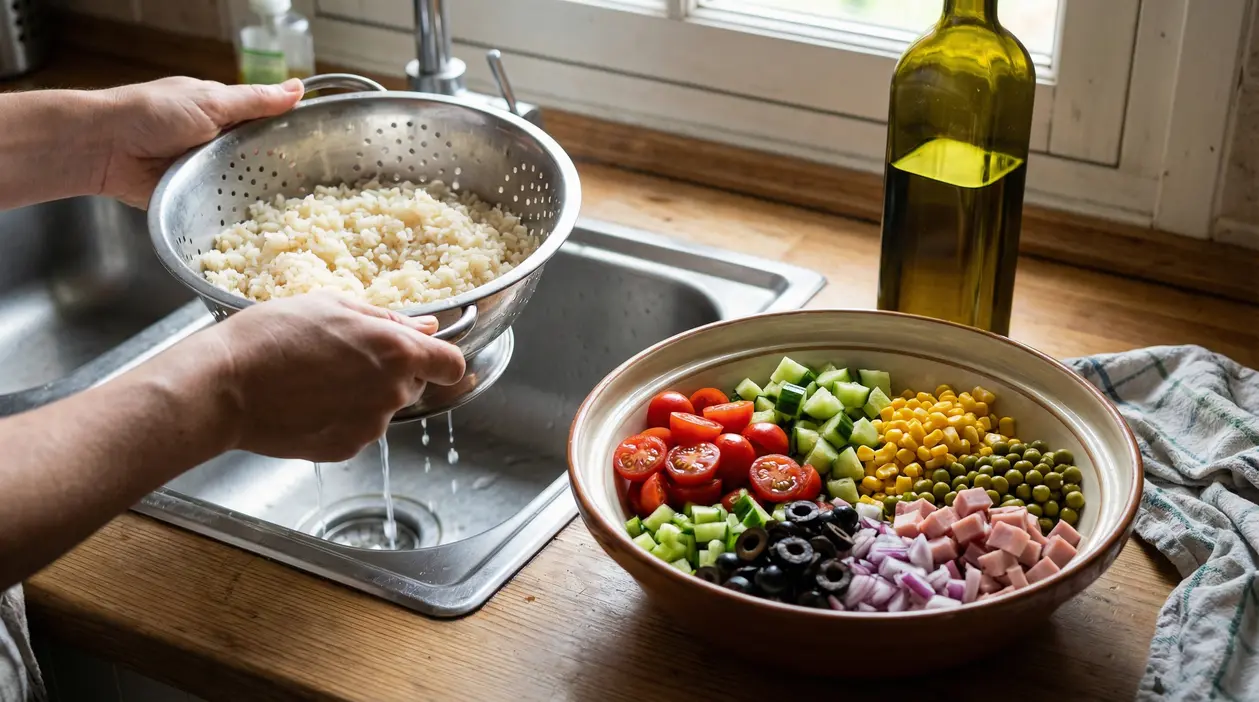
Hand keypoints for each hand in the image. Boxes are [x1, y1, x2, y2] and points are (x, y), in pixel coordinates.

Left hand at [100, 77, 304, 207]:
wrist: (104, 147)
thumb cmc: (151, 113)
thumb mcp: (211, 101)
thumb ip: (255, 101)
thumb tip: (298, 88)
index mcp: (222, 113)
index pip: (267, 122)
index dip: (292, 133)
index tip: (321, 147)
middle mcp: (216, 143)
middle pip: (259, 158)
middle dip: (280, 169)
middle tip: (314, 185)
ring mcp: (205, 171)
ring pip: (244, 185)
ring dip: (260, 195)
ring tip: (295, 210)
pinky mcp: (194, 198)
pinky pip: (221, 207)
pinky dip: (236, 213)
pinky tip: (262, 224)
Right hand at [205, 292, 465, 461]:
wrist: (223, 387)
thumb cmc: (271, 336)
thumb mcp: (331, 306)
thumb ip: (388, 319)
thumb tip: (426, 328)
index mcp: (395, 351)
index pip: (451, 364)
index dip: (442, 359)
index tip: (428, 356)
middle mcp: (391, 392)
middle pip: (412, 384)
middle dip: (392, 372)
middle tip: (344, 357)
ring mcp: (370, 425)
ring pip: (383, 408)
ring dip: (363, 395)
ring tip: (316, 378)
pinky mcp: (346, 449)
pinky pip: (357, 429)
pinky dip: (341, 418)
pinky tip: (308, 402)